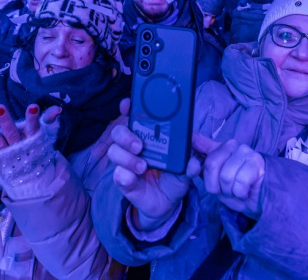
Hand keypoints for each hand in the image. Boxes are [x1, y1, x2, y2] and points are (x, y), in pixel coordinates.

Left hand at [0, 103, 60, 153]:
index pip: (33, 127)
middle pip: (12, 133)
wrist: (30, 181)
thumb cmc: (34, 151)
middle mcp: (19, 148)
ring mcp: (6, 157)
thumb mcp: (42, 136)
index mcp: (31, 141)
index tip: (33, 107)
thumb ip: (48, 120)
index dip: (32, 118)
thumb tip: (57, 108)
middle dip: (5, 121)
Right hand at [107, 117, 198, 231]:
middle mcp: (133, 146)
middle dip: (126, 136)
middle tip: (140, 146)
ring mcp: (126, 163)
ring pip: (114, 151)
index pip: (134, 117)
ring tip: (142, 167)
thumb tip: (193, 162)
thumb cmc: (175, 177)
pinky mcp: (124, 180)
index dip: (127, 108)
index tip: (127, 105)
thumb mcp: (186, 169)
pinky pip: (117, 175)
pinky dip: (123, 175)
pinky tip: (132, 178)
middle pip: (118, 132)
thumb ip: (190, 164)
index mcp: (149, 136)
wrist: (168, 202)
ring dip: (126, 158)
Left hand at [192, 134, 263, 219]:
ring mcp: (245, 151)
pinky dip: (241, 193)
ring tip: (238, 190)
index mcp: (217, 147)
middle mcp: (231, 145)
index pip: (197, 141)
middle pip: (211, 164)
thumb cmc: (236, 191)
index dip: (192, 158)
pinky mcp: (256, 161)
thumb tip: (191, 152)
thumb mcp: (213, 181)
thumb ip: (201, 166)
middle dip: (216, 186)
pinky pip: (240, 181)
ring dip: (230, 191)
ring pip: (225, 176)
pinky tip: (246, 191)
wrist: (259, 202)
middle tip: (227, 189)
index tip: (191, 170)